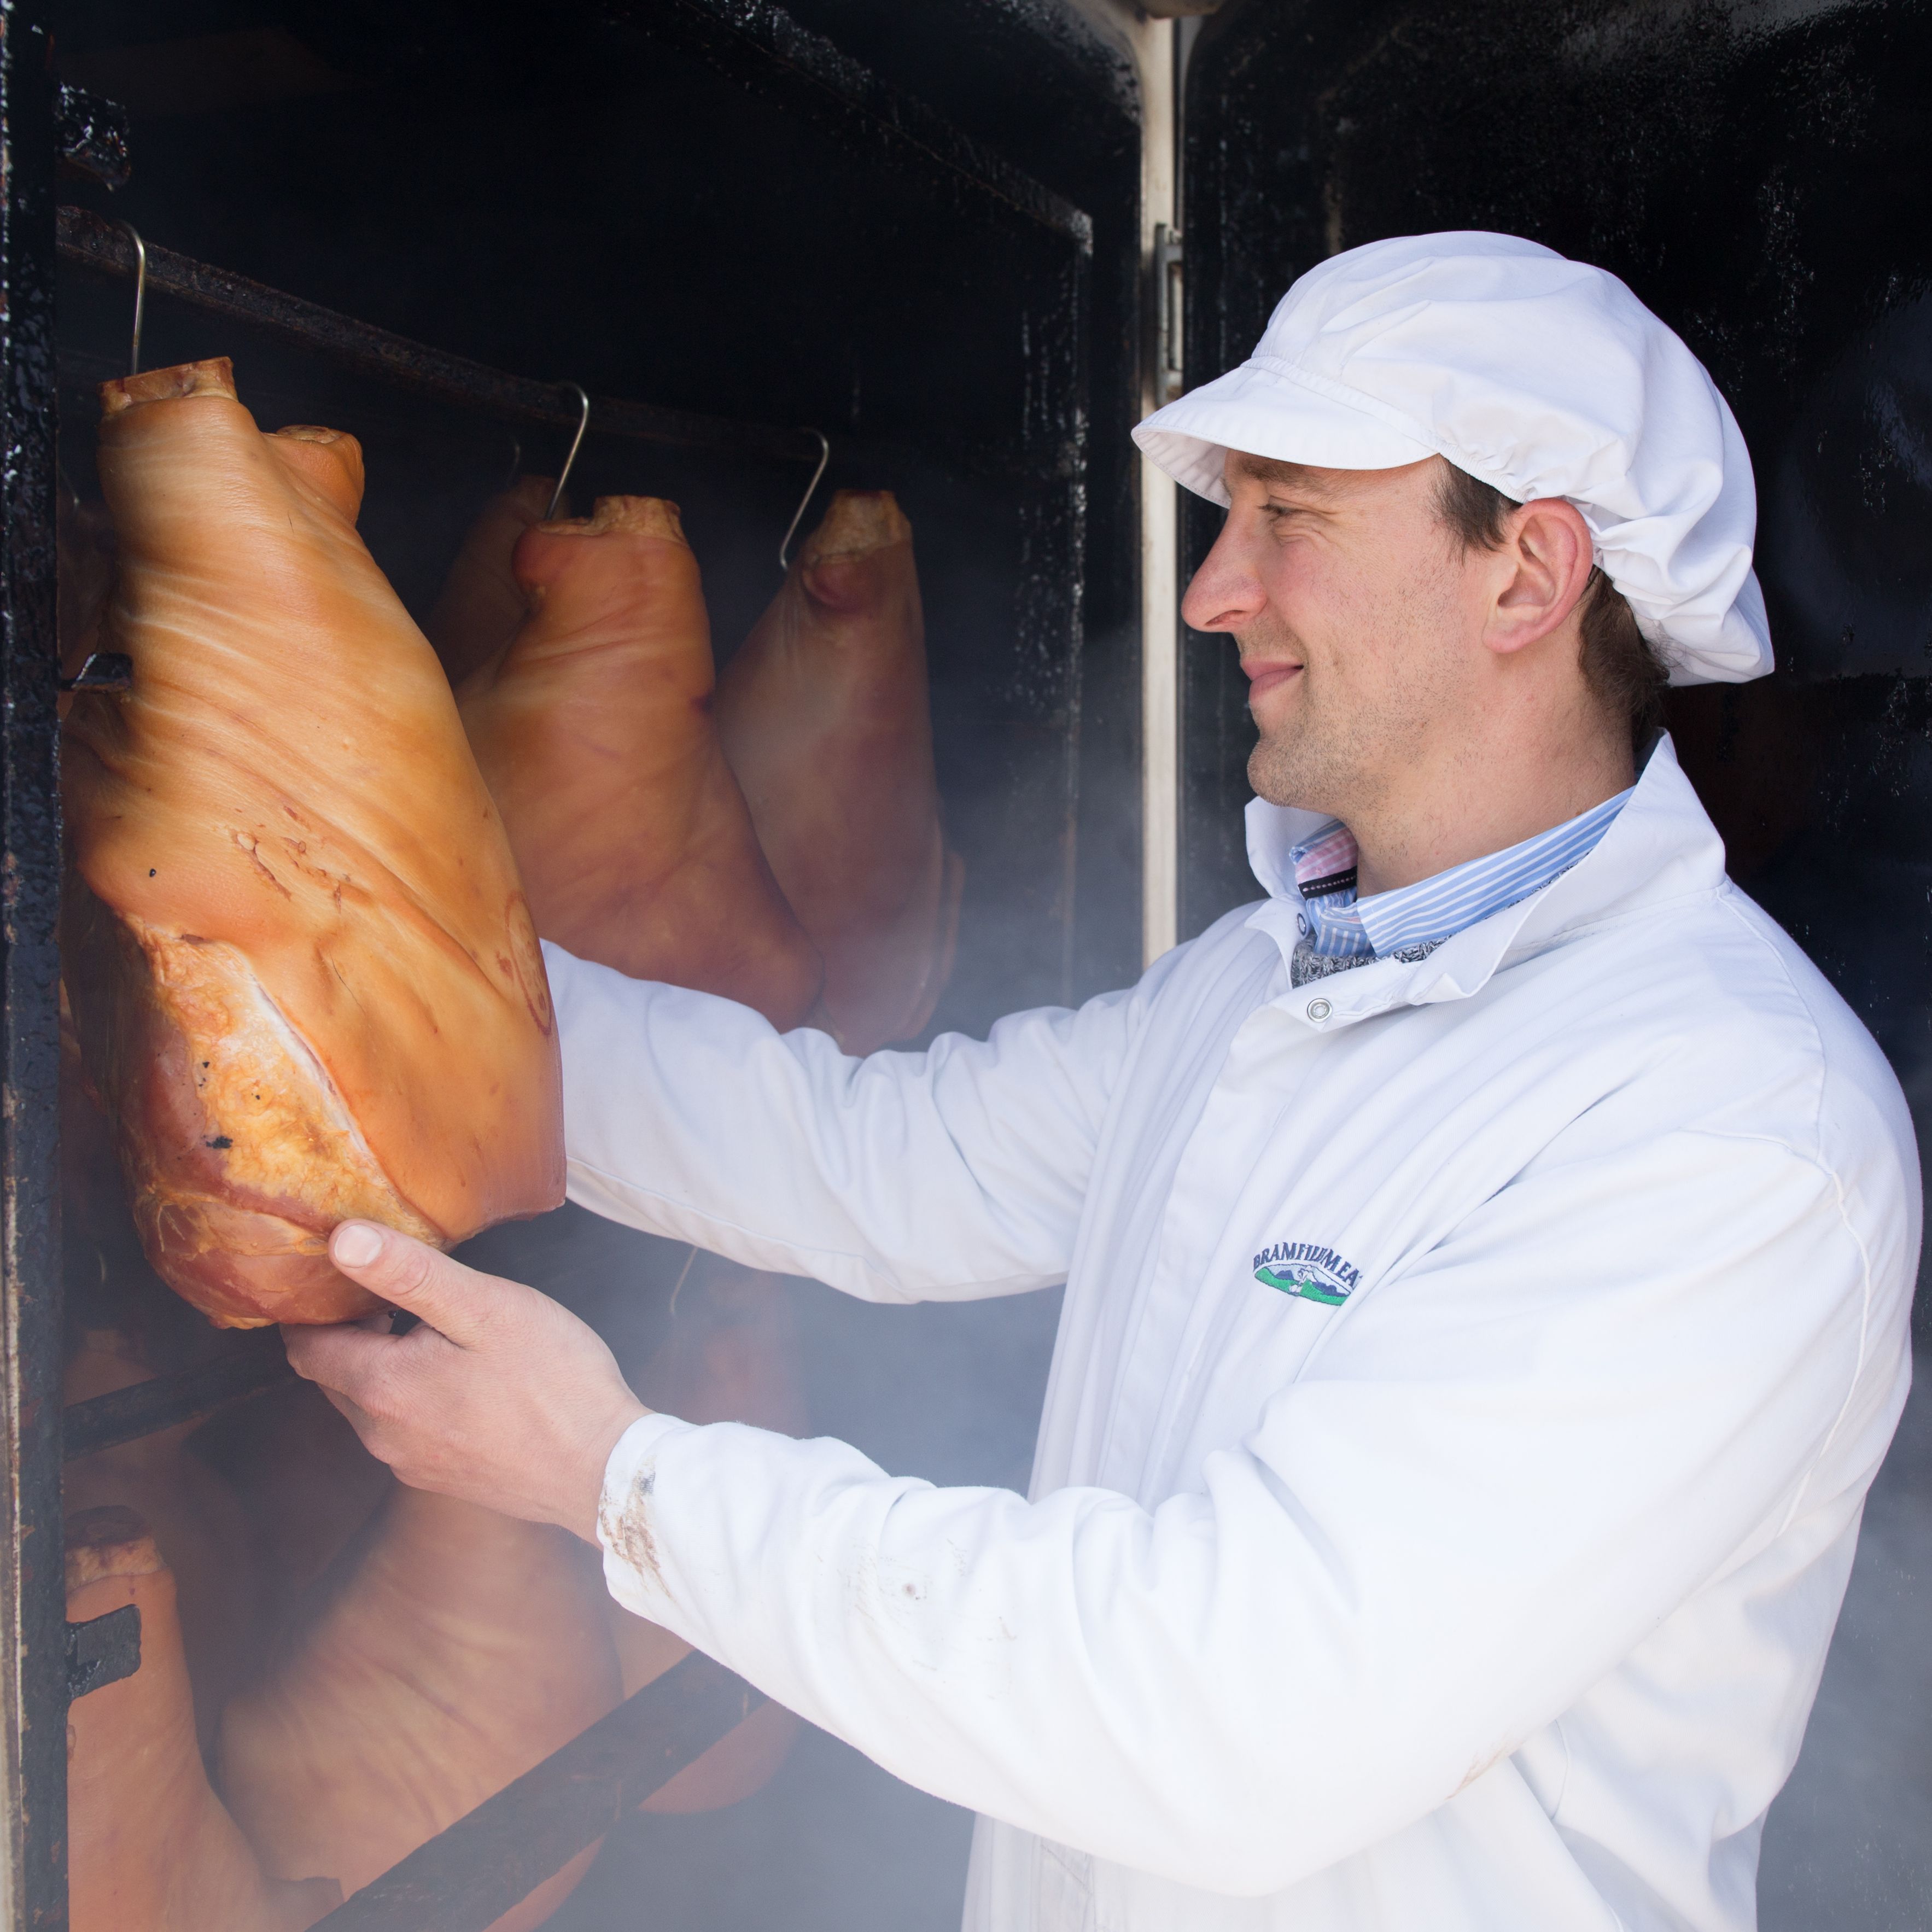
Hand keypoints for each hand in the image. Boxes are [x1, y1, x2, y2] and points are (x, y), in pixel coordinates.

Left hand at [284, 1223, 648, 1542]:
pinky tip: (463, 1376)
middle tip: (391, 1290)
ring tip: (434, 1328)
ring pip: (369, 1404)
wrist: (604, 1471)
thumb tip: (340, 1239)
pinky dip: (414, 1396)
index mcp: (382, 1387)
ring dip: (385, 1364)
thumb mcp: (485, 1307)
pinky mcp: (442, 1478)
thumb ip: (409, 1273)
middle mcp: (381, 1435)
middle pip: (333, 1375)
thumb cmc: (553, 1382)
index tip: (340, 1272)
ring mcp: (410, 1463)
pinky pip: (404, 1429)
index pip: (306, 1344)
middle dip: (349, 1332)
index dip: (314, 1304)